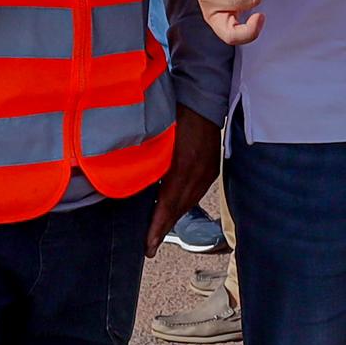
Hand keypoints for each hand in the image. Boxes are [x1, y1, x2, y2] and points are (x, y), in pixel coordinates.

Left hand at [147, 108, 222, 239]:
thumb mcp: (157, 137)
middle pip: (179, 210)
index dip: (157, 227)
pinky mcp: (211, 170)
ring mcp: (207, 173)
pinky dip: (182, 204)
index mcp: (183, 168)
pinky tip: (173, 208)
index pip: (168, 206)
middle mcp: (198, 175)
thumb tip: (134, 178)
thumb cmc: (175, 113)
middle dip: (164, 229)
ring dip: (173, 218)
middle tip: (150, 247)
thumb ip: (148, 160)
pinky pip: (195, 194)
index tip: (148, 246)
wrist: (203, 98)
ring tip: (159, 231)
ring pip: (188, 204)